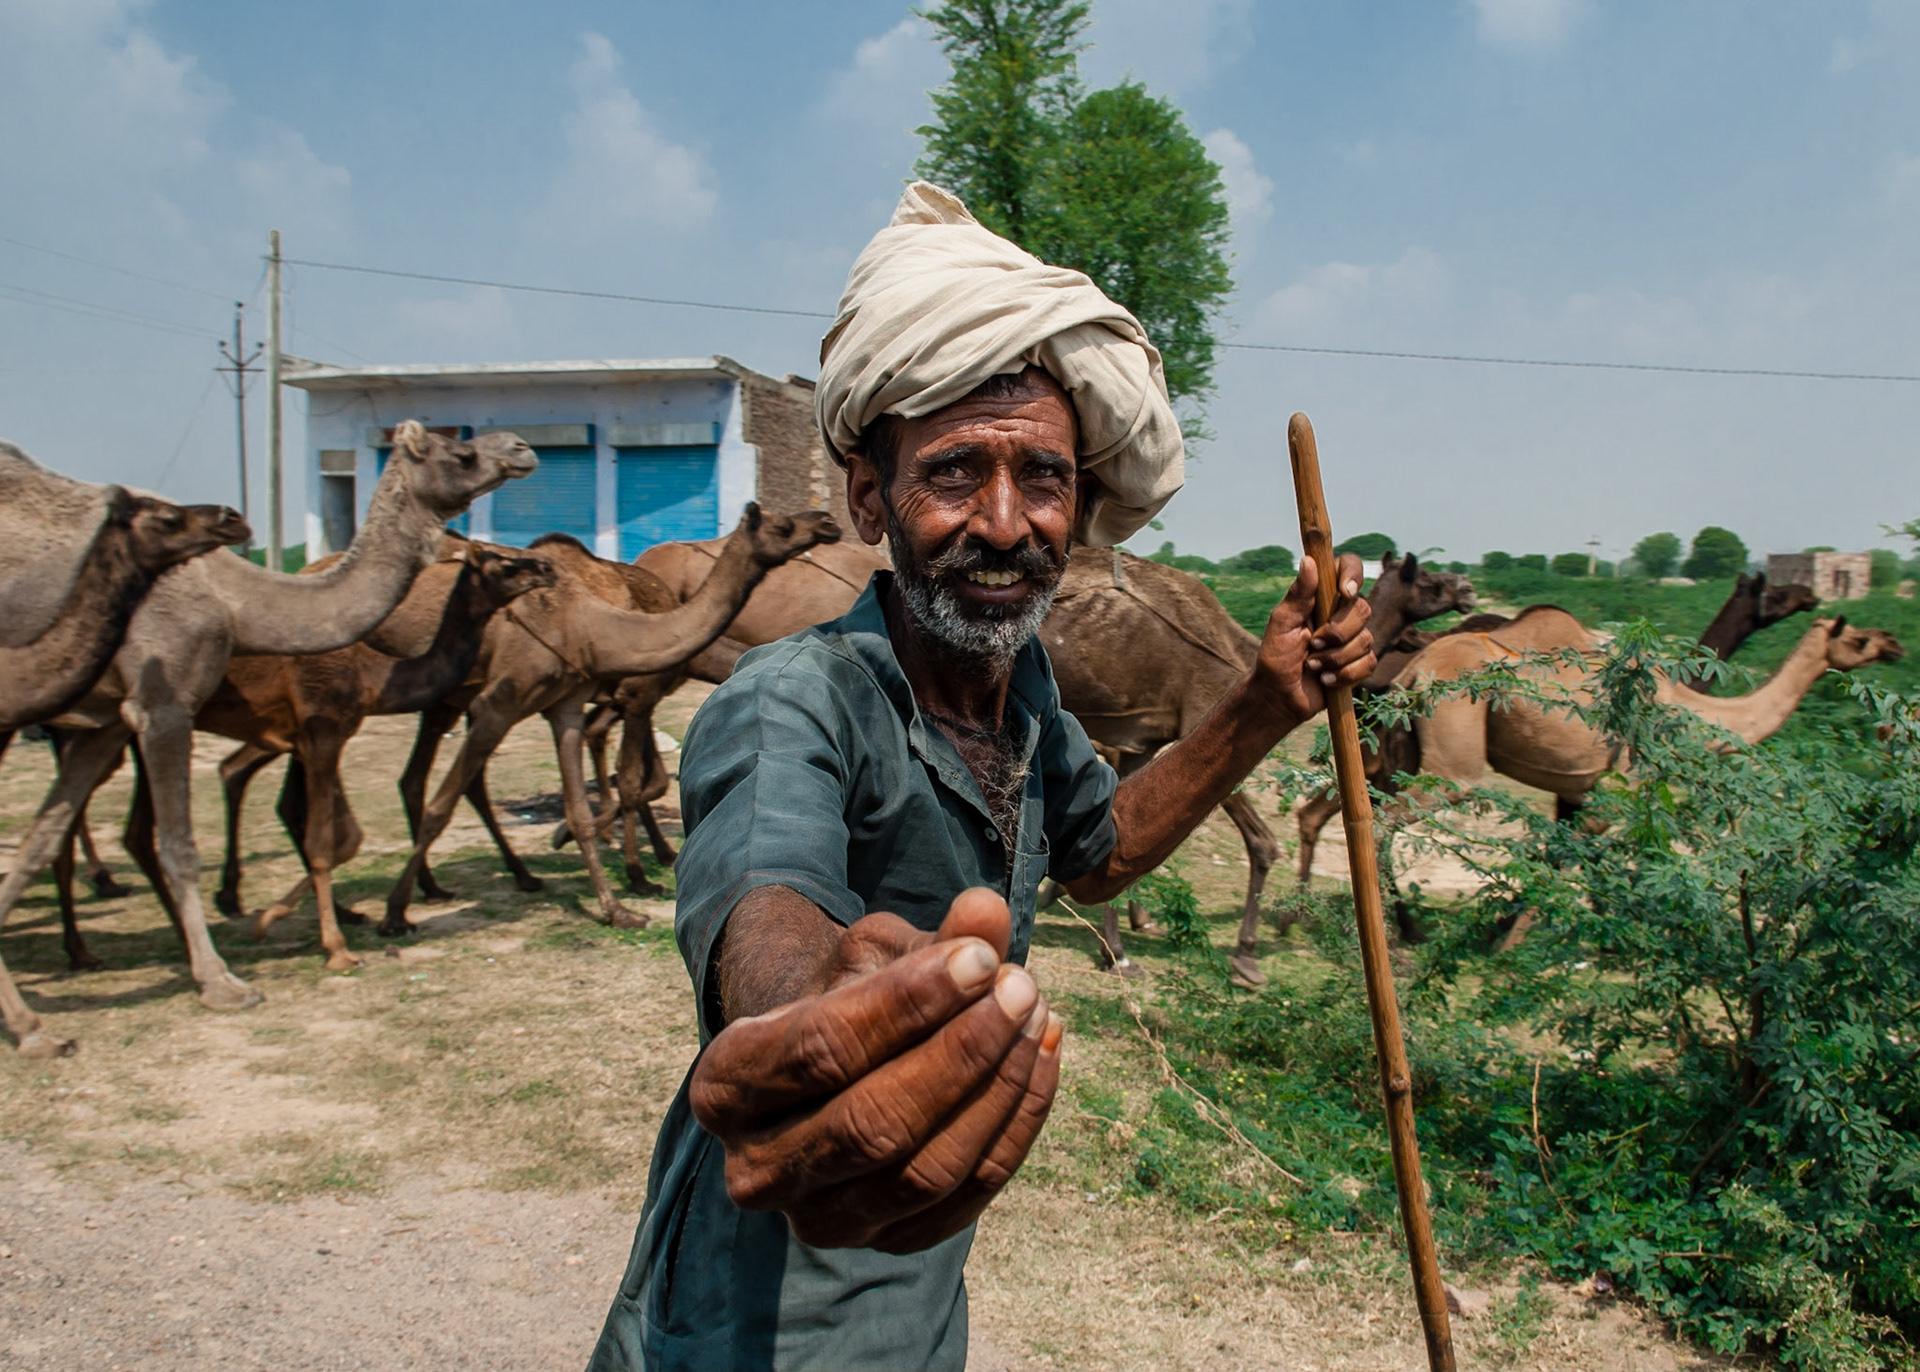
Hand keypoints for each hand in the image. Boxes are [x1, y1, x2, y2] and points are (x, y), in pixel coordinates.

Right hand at [690, 888, 1062, 1253]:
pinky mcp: (887, 1244)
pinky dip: (1017, 1125)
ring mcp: (821, 1222)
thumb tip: (985, 912)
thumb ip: (927, 940)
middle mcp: (757, 1171)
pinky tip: (1043, 1054)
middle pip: (873, 1123)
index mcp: (727, 1087)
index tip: (981, 958)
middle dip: (962, 1052)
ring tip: (1038, 1012)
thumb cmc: (847, 997)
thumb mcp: (872, 954)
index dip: (908, 1003)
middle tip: (1022, 987)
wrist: (830, 1067)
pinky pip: (968, 1196)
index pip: (821, 1048)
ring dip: (999, 1088)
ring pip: (926, 1171)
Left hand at [1253, 552, 1374, 724]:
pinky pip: (1368, 663)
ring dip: (1334, 657)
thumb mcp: (1281, 623)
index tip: (1344, 592)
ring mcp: (1353, 638)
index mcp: (1322, 597)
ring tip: (1311, 665)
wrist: (1280, 695)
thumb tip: (1309, 560)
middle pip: (1362, 608)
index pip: (1348, 568)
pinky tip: (1325, 680)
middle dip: (1337, 632)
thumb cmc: (1276, 656)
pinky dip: (1344, 674)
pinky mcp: (1359, 663)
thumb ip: (1298, 594)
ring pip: (1365, 639)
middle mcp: (1341, 613)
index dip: (1353, 575)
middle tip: (1311, 644)